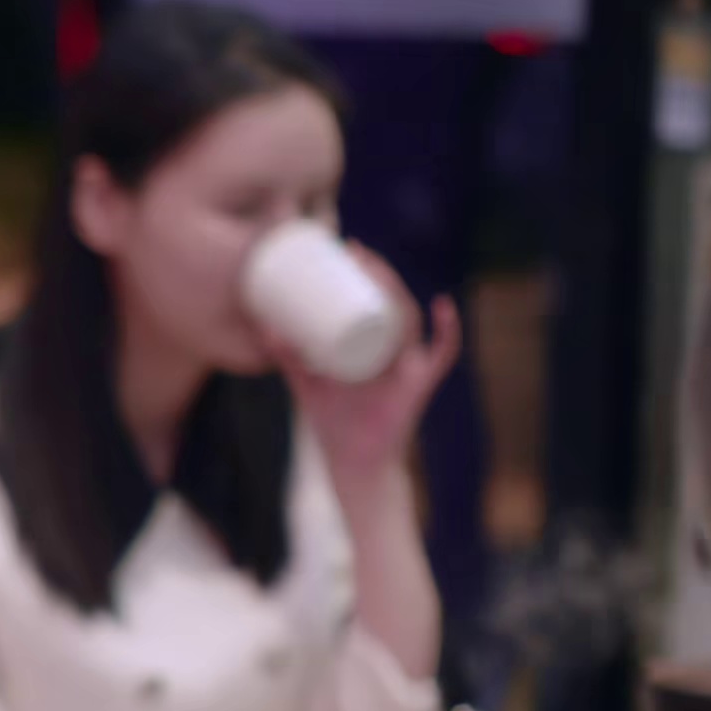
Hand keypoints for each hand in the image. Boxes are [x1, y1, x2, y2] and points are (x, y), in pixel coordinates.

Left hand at [271, 239, 461, 500]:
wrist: (352, 464)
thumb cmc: (332, 422)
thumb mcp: (305, 382)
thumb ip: (287, 357)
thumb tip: (263, 326)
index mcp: (372, 344)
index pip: (374, 296)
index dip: (365, 269)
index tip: (345, 245)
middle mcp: (395, 349)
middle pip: (394, 299)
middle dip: (377, 270)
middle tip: (353, 250)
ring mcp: (410, 365)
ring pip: (410, 318)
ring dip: (396, 289)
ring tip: (375, 267)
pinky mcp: (419, 385)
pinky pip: (442, 353)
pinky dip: (447, 331)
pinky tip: (442, 307)